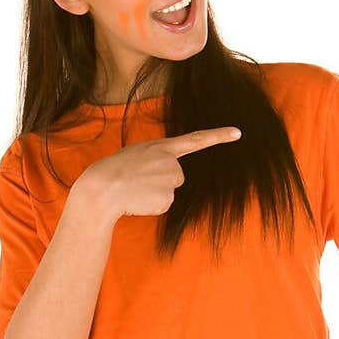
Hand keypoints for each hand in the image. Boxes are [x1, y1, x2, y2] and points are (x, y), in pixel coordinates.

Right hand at [78, 125, 242, 222]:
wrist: (101, 188)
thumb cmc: (113, 171)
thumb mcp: (136, 154)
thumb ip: (155, 159)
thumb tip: (165, 175)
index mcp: (161, 147)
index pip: (195, 139)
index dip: (218, 136)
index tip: (237, 133)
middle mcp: (170, 161)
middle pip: (177, 176)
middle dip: (162, 181)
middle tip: (138, 181)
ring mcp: (170, 180)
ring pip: (170, 192)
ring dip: (155, 194)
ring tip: (135, 189)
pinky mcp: (168, 198)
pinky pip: (165, 205)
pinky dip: (152, 205)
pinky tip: (138, 200)